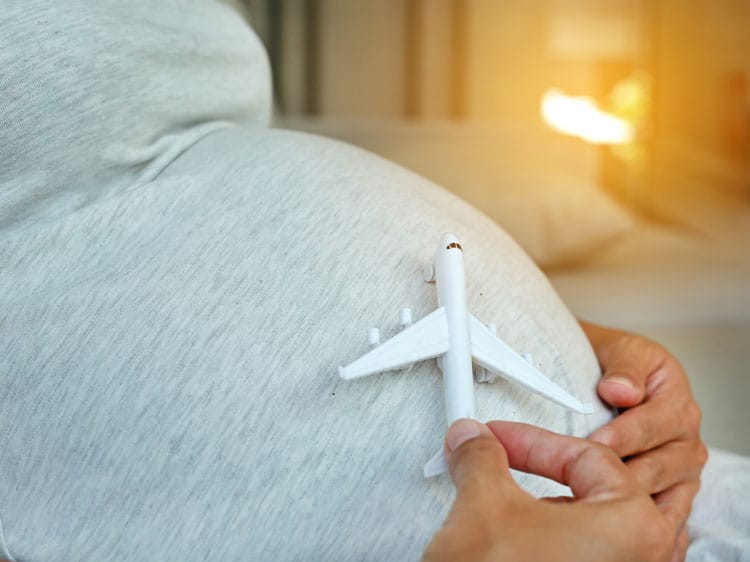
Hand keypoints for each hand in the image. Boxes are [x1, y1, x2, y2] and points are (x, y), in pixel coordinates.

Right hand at [423, 419, 679, 561]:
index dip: (529, 439)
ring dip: (548, 505)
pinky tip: (522, 539)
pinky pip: (589, 558)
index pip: (585, 455)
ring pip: (595, 527)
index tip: (498, 438)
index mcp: (635, 527)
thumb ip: (481, 458)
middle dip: (542, 469)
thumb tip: (473, 441)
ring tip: (507, 499)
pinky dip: (555, 541)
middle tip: (504, 459)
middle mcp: (644, 561)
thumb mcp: (482, 505)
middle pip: (596, 488)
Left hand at [580, 321, 707, 560]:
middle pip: (657, 466)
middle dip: (621, 473)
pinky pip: (665, 521)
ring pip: (658, 496)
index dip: (623, 434)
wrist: (614, 379)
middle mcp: (686, 443)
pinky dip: (643, 529)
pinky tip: (617, 531)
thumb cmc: (618, 367)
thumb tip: (621, 389)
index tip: (597, 441)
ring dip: (627, 502)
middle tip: (588, 480)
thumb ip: (625, 367)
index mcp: (678, 405)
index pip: (653, 425)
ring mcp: (680, 475)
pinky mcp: (669, 497)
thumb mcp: (624, 351)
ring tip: (593, 504)